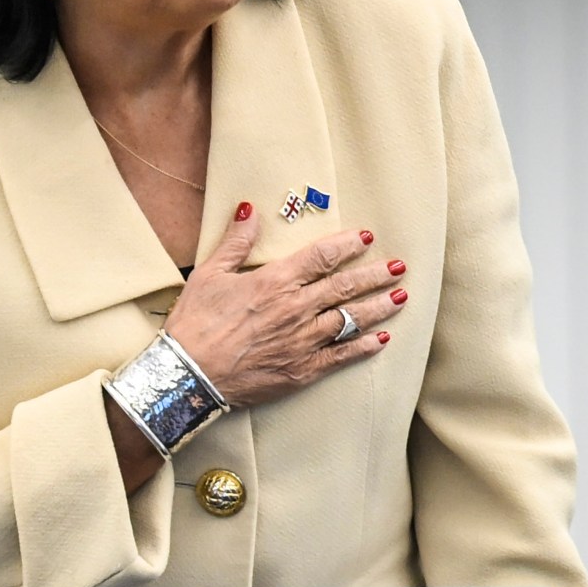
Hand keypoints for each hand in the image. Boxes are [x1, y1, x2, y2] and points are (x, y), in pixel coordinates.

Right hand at [163, 200, 405, 408]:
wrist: (185, 376)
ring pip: (351, 319)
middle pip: (345, 286)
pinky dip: (364, 347)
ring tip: (401, 296)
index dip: (347, 245)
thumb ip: (235, 242)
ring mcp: (302, 341)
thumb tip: (250, 209)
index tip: (366, 238)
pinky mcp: (302, 370)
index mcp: (274, 282)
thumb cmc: (194, 324)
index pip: (321, 257)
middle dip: (375, 274)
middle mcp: (295, 309)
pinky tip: (381, 339)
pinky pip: (341, 356)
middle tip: (399, 266)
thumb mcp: (209, 274)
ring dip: (379, 307)